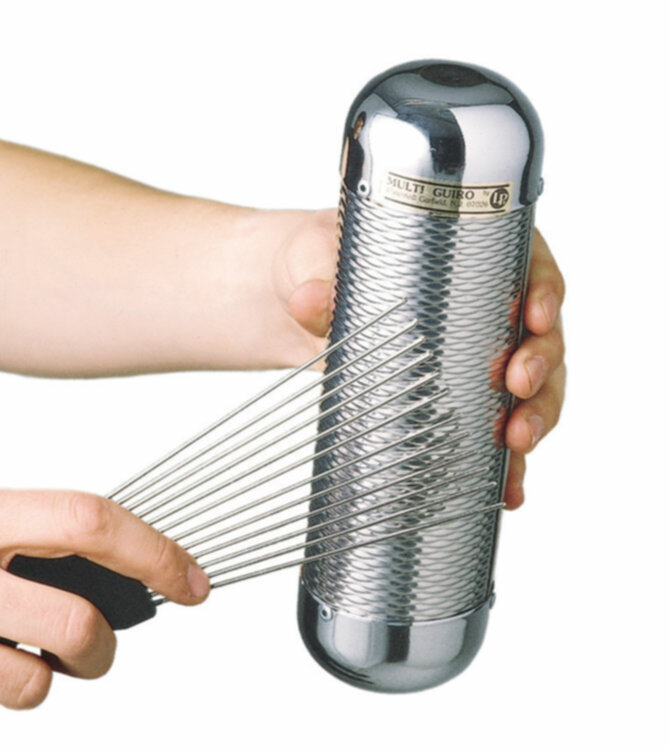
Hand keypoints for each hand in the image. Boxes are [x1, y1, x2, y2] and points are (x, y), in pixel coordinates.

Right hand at [0, 490, 209, 708]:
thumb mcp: (2, 517)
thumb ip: (49, 531)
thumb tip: (137, 555)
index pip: (92, 522)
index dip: (153, 552)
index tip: (194, 582)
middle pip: (74, 624)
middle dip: (104, 647)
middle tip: (102, 642)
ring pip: (34, 682)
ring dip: (54, 678)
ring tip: (38, 657)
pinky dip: (13, 689)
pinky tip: (1, 661)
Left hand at [273, 211, 565, 508]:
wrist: (302, 294)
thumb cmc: (325, 258)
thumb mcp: (318, 258)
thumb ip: (319, 278)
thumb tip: (308, 299)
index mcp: (474, 254)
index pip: (531, 267)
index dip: (546, 291)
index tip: (535, 316)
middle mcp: (488, 304)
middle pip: (540, 334)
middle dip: (541, 365)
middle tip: (520, 385)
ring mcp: (477, 353)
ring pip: (531, 386)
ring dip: (535, 416)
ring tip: (519, 442)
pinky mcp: (457, 394)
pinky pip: (494, 428)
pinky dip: (506, 461)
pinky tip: (509, 487)